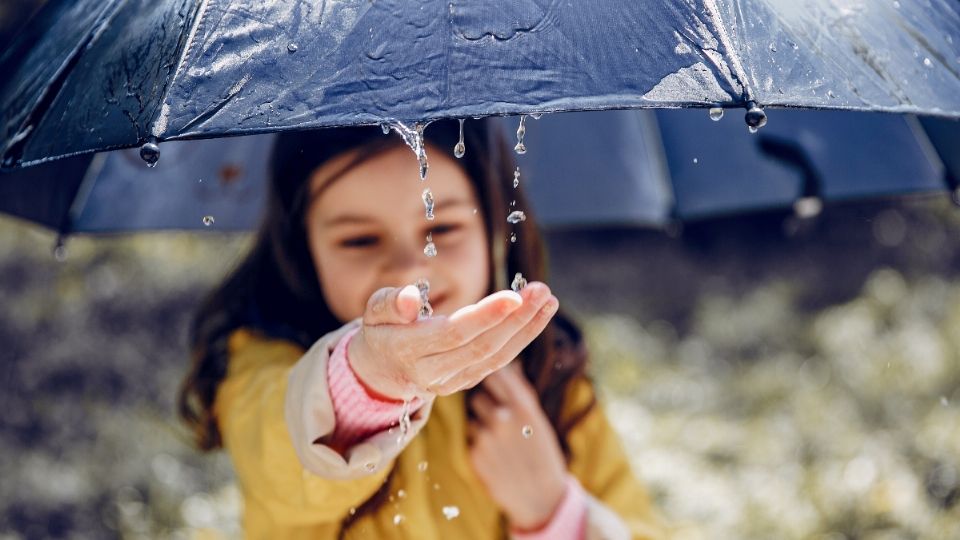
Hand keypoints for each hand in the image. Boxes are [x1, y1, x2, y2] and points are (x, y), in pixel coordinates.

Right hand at [348, 282, 558, 400]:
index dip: (485, 316)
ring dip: (527, 328)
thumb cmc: (382, 329)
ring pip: (496, 357)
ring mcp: (451, 382)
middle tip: (542, 290)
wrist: (381, 370)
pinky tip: (539, 314)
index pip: (453, 333)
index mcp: (407, 349)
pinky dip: (522, 338)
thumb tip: (410, 299)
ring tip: (548, 300)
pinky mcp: (466, 382)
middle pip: (482, 347)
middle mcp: (431, 372)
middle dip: (517, 319)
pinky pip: (498, 362)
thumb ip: (390, 303)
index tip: (514, 296)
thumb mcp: (374, 311)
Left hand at [468, 362, 568, 531]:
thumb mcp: (539, 421)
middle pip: (478, 396)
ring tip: (500, 443)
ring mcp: (486, 436)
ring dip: (482, 425)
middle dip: (486, 405)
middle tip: (499, 420)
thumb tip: (509, 364)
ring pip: (473, 418)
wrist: (541, 499)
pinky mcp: (474, 454)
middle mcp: (503, 418)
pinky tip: (496, 458)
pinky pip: (472, 439)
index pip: (495, 374)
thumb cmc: (543, 456)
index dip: (490, 376)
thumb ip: (521, 393)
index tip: (489, 380)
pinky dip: (480, 446)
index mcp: (523, 406)